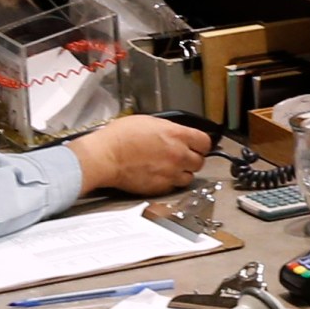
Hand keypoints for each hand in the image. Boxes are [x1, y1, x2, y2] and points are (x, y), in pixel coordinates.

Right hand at [73, 114, 212, 197]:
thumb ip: (168, 129)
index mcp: (177, 135)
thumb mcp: (148, 121)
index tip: (197, 145)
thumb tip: (175, 133)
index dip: (201, 144)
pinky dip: (169, 183)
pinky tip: (159, 176)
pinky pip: (174, 187)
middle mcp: (178, 155)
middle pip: (200, 161)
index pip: (205, 142)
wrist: (104, 157)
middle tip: (182, 157)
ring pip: (189, 177)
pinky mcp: (161, 187)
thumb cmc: (119, 138)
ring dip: (182, 173)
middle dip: (192, 159)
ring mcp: (171, 173)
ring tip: (170, 168)